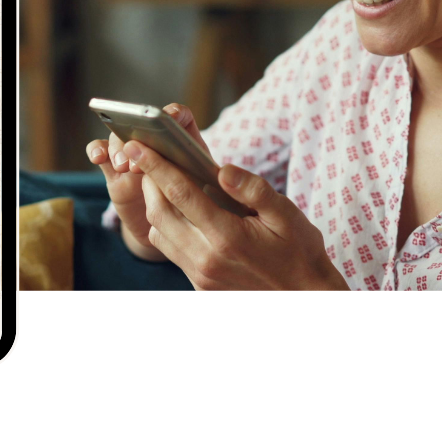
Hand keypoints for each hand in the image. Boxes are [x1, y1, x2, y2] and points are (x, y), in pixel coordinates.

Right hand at [86, 103, 209, 260]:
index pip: (180, 118)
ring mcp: (134, 155)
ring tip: (124, 165)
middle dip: (142, 135)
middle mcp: (157, 144)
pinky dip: (97, 150)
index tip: (170, 118)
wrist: (177, 232)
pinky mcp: (114, 171)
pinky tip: (98, 157)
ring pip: (122, 137)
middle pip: (144, 125)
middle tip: (141, 150)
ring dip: (121, 146)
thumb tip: (224, 177)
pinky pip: (101, 153)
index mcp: (185, 143)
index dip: (174, 114)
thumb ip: (215, 184)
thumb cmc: (200, 210)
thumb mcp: (214, 197)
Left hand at [121, 139, 349, 290]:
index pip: (180, 193)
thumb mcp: (287, 214)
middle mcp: (207, 258)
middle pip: (159, 212)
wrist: (303, 296)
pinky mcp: (199, 284)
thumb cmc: (299, 251)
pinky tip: (184, 214)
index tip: (138, 145)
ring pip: (158, 233)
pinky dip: (167, 227)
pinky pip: (170, 251)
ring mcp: (200, 275)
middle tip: (151, 158)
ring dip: (156, 205)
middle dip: (149, 181)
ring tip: (167, 185)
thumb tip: (223, 169)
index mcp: (228, 236)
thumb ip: (254, 189)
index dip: (156, 166)